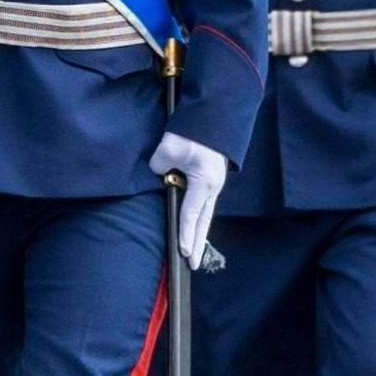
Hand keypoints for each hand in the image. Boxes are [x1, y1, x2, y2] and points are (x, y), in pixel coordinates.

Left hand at [152, 133, 230, 267]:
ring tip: (194, 248)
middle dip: (198, 242)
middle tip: (193, 263)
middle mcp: (213, 185)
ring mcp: (215, 180)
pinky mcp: (212, 174)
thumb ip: (160, 166)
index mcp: (205, 182)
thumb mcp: (170, 148)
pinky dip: (199, 215)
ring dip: (199, 230)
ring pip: (205, 211)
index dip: (186, 234)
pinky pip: (204, 201)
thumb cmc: (193, 130)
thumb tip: (160, 174)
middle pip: (204, 220)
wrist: (214, 112)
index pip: (191, 214)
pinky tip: (194, 221)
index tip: (183, 253)